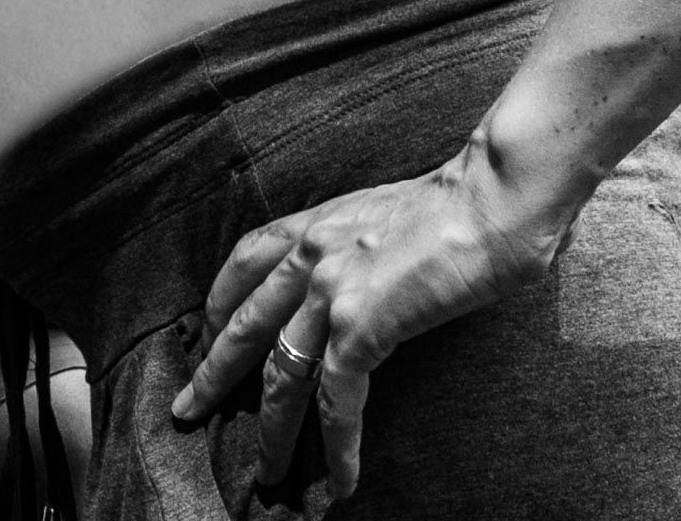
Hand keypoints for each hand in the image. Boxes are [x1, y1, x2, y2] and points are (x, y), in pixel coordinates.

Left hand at [168, 139, 578, 498]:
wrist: (492, 199)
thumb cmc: (460, 203)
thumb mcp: (386, 210)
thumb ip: (358, 241)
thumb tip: (368, 271)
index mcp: (317, 225)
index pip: (245, 262)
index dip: (220, 303)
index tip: (207, 335)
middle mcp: (311, 256)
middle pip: (244, 325)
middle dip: (213, 374)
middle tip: (188, 409)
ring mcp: (332, 292)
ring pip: (282, 375)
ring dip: (272, 430)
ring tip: (267, 470)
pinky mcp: (362, 326)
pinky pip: (337, 401)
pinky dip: (337, 447)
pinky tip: (340, 480)